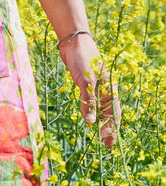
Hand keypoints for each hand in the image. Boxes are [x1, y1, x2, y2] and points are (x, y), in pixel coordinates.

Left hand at [59, 33, 120, 147]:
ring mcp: (95, 86)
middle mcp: (104, 88)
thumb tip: (91, 122)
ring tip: (99, 135)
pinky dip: (90, 110)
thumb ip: (88, 101)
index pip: (113, 114)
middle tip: (105, 145)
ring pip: (100, 107)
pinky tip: (89, 118)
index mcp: (109, 88)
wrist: (73, 41)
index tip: (109, 143)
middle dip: (108, 128)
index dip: (112, 129)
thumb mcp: (86, 80)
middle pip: (108, 112)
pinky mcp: (85, 82)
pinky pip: (90, 101)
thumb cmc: (83, 58)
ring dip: (99, 121)